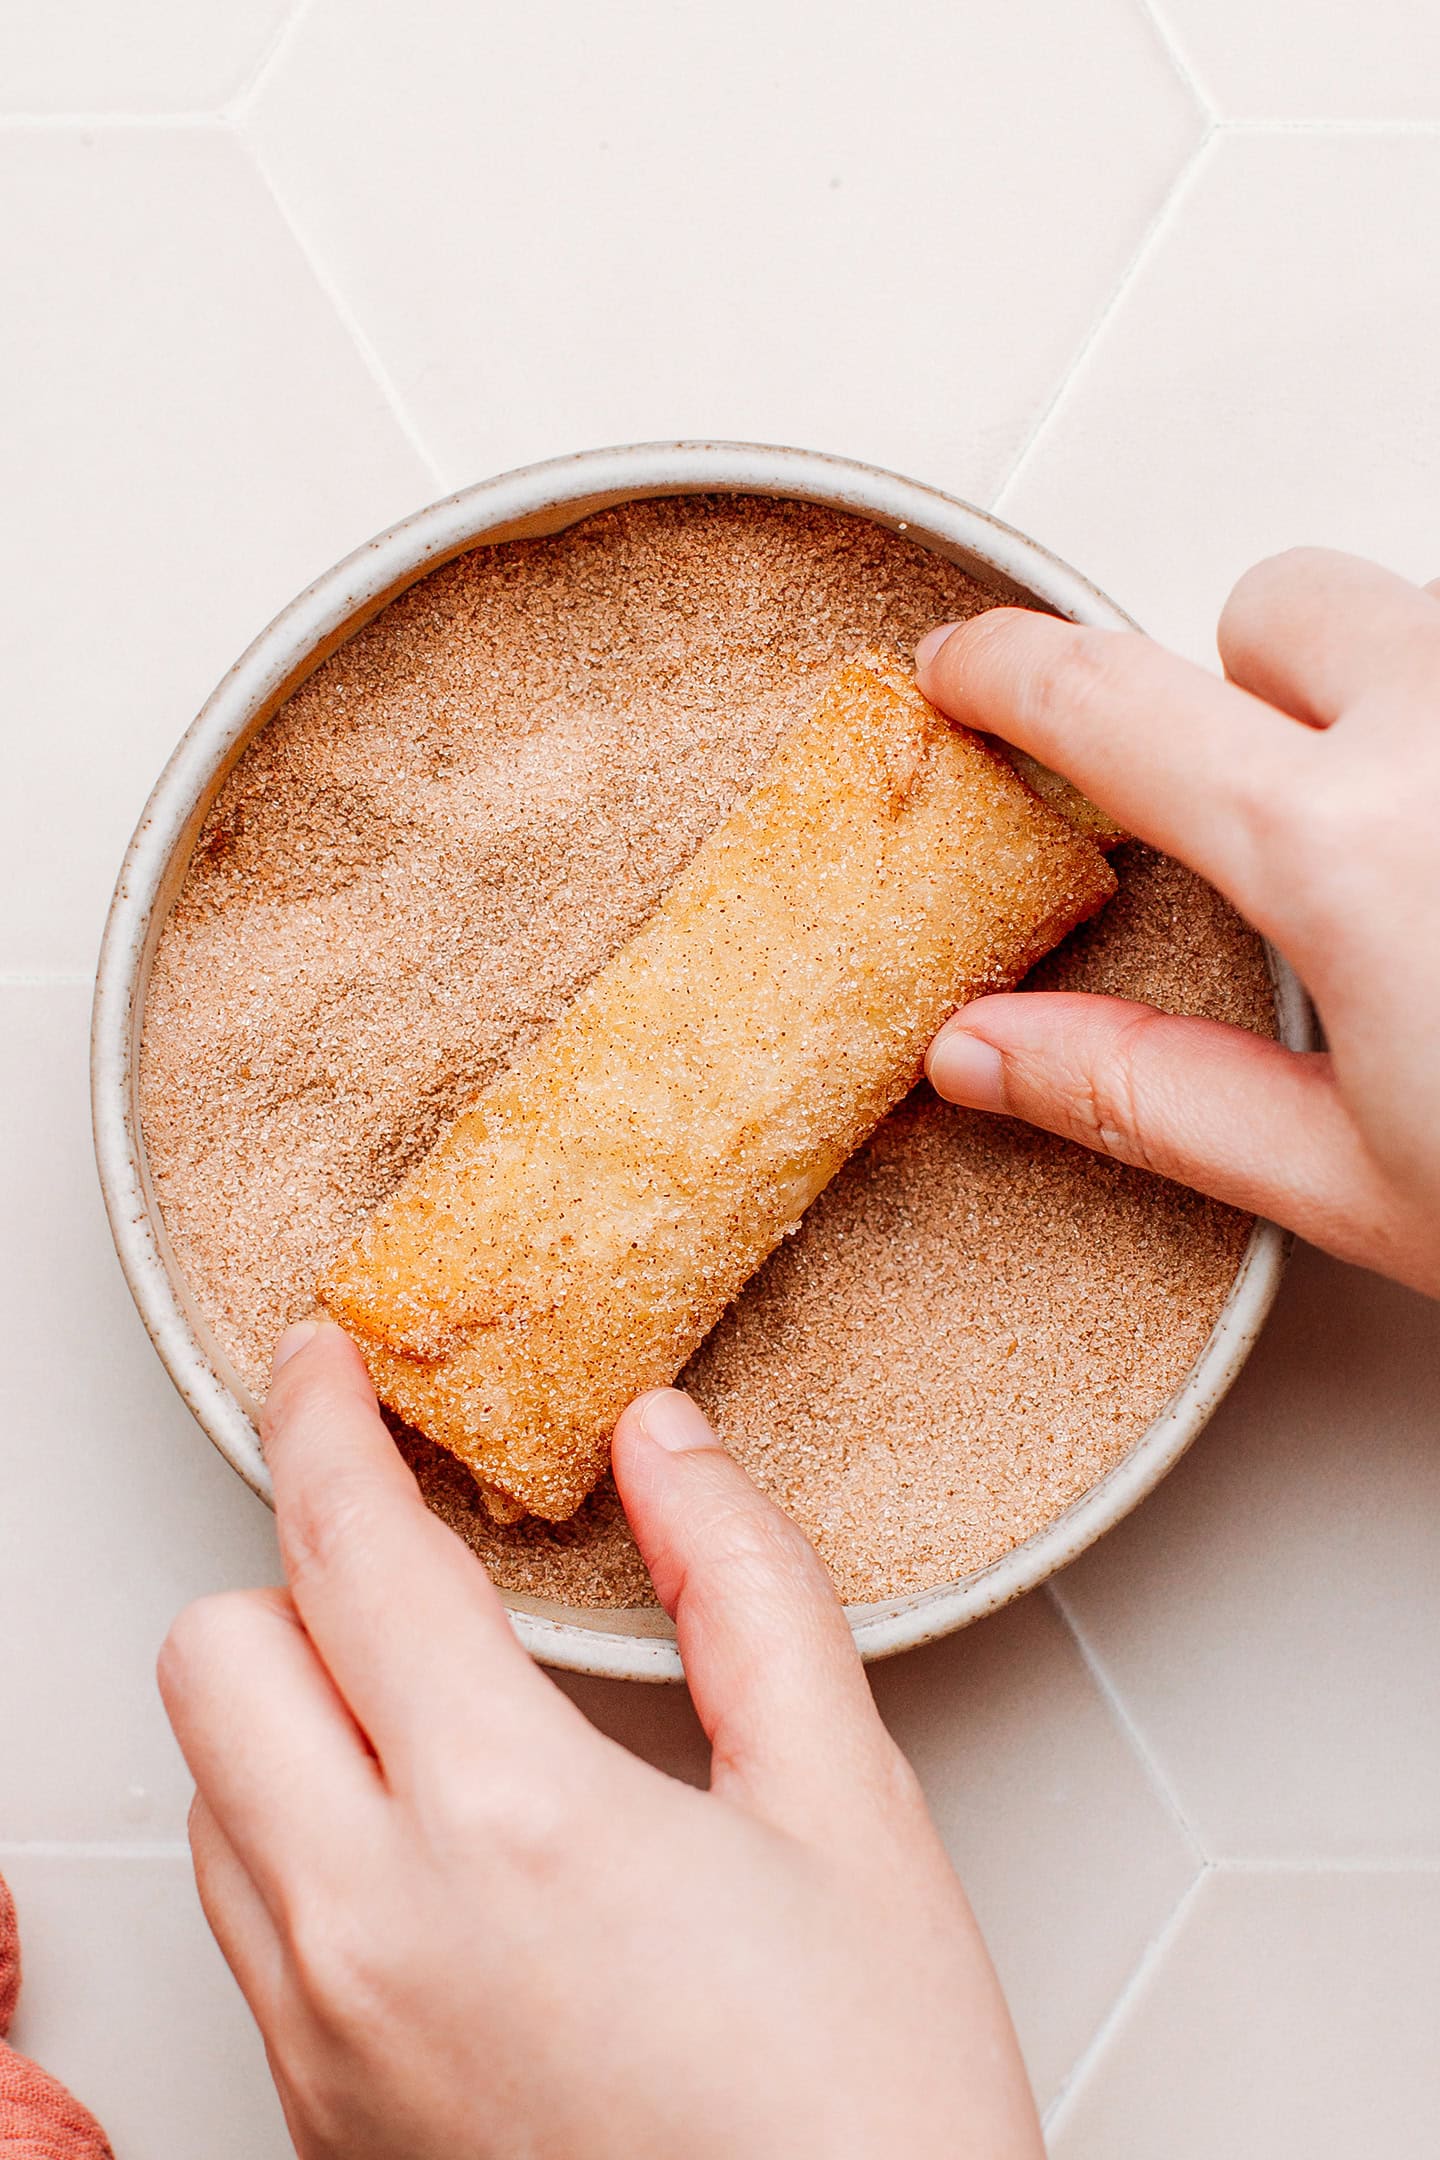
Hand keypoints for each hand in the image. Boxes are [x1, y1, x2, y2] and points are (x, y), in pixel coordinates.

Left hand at [159, 1323, 1041, 2159]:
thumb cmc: (865, 2111)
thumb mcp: (847, 1809)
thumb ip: (745, 1589)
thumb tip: (665, 1444)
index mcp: (506, 1823)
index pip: (348, 1550)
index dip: (322, 1419)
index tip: (323, 1361)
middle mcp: (368, 1932)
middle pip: (216, 1657)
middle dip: (298, 1579)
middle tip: (408, 1564)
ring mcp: (323, 2041)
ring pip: (213, 1790)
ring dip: (293, 1711)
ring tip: (435, 1709)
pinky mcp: (317, 2123)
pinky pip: (246, 1919)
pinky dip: (301, 1838)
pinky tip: (437, 1854)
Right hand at [916, 547, 1439, 1297]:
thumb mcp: (1366, 1182)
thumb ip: (1153, 1093)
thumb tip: (982, 1049)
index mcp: (1351, 848)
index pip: (1110, 699)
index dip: (1006, 672)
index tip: (957, 669)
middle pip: (1276, 610)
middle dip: (1250, 697)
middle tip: (1281, 837)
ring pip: (1409, 625)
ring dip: (1386, 709)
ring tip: (1429, 864)